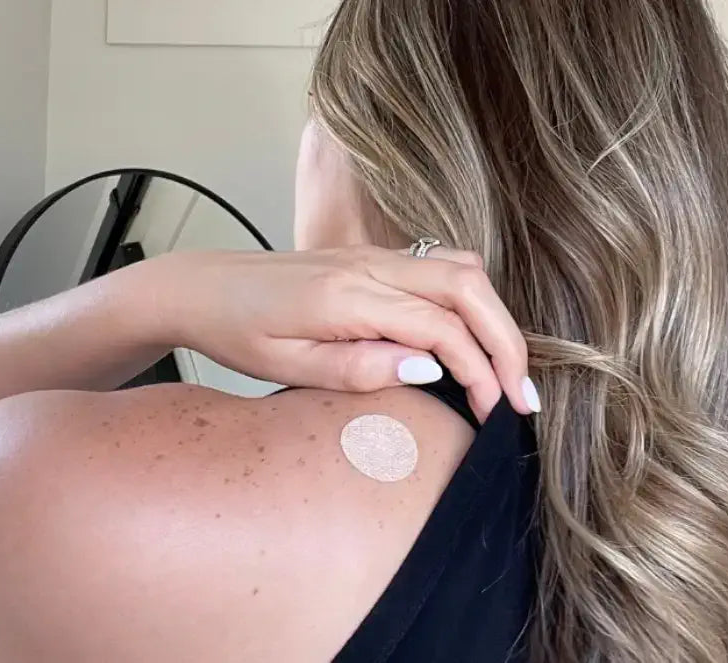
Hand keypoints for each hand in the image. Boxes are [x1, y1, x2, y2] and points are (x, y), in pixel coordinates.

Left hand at [145, 246, 536, 421]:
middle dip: (506, 342)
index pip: (440, 327)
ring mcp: (375, 255)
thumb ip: (361, 368)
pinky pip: (442, 266)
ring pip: (462, 269)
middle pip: (468, 287)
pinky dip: (472, 300)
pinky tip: (471, 337)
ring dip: (494, 317)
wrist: (206, 287)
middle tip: (522, 397)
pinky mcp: (375, 258)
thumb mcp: (287, 366)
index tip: (494, 413)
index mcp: (349, 296)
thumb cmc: (239, 330)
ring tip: (504, 371)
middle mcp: (371, 265)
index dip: (479, 371)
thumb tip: (430, 370)